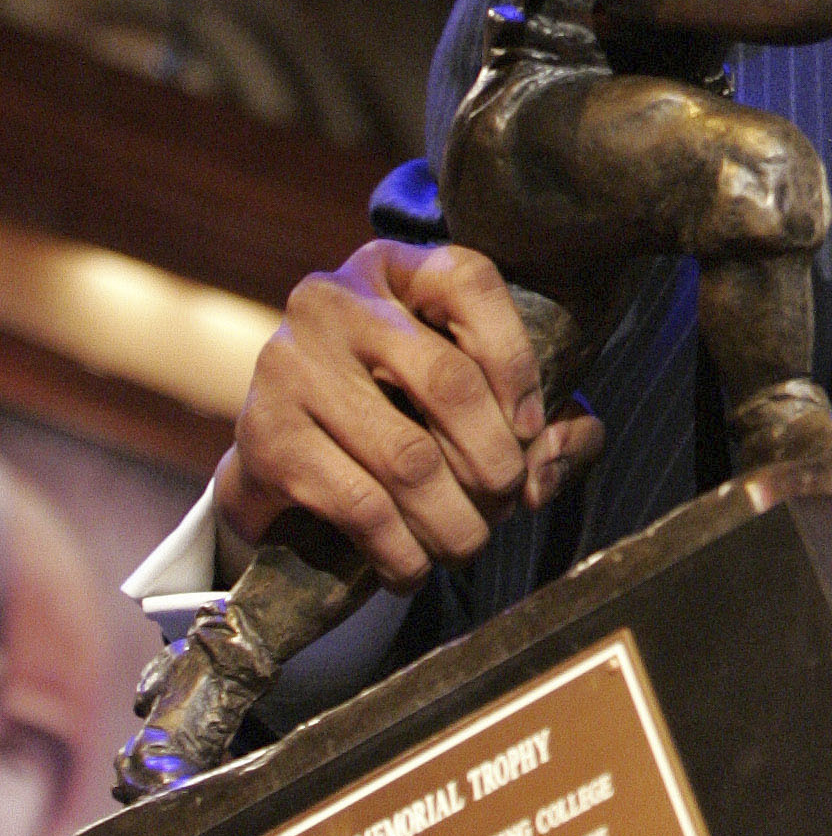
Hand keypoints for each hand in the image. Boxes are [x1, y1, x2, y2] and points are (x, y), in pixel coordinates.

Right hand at [214, 241, 604, 586]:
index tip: (536, 430)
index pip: (470, 282)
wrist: (281, 450)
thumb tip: (562, 458)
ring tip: (470, 544)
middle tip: (508, 503)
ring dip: (455, 520)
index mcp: (395, 269)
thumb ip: (541, 418)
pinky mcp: (264, 435)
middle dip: (495, 460)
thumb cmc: (398, 409)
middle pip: (449, 380)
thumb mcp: (468, 391)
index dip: (518, 363)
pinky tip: (415, 567)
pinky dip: (402, 550)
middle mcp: (333, 300)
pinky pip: (359, 505)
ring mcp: (289, 364)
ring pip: (408, 457)